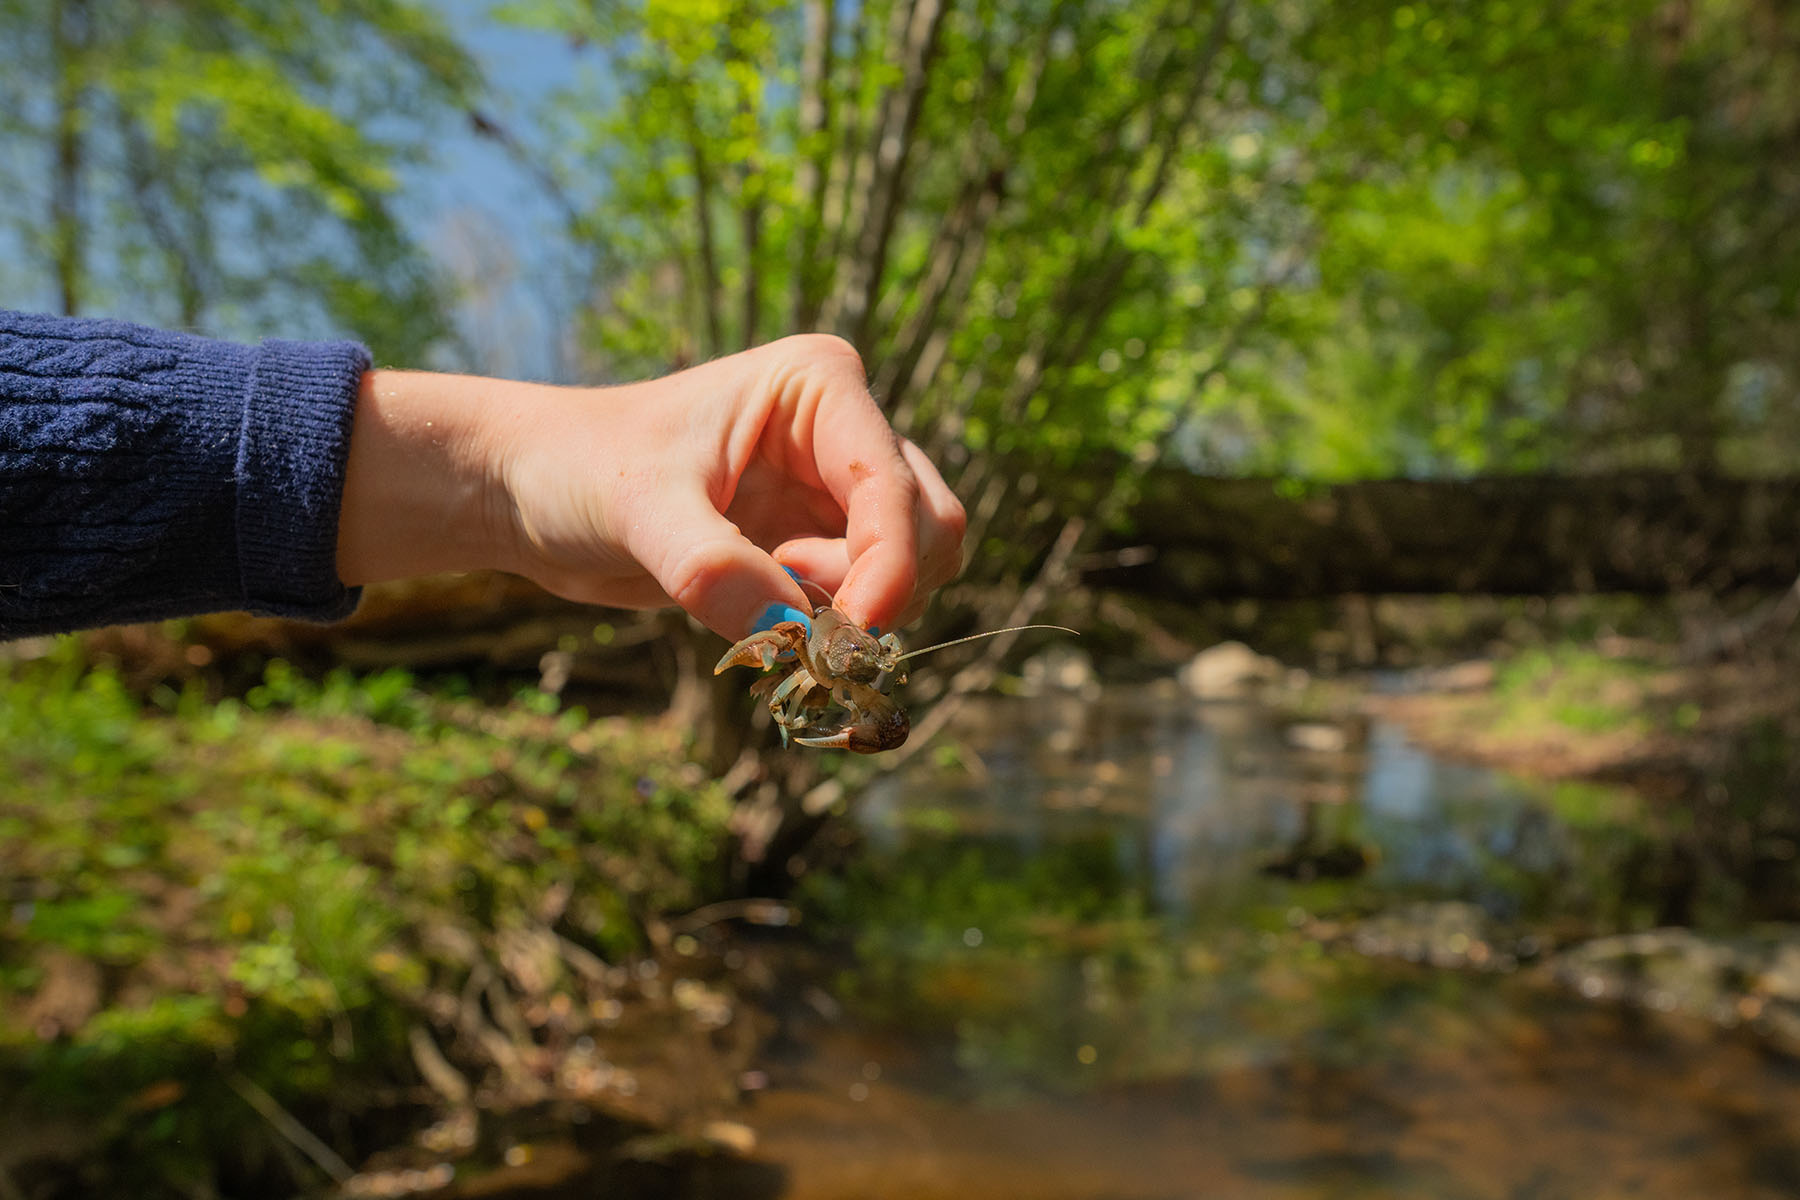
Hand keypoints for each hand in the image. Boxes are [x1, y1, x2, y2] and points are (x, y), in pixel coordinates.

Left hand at [336, 335, 966, 638]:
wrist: (532, 492)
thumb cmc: (578, 469)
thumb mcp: (638, 511)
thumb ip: (710, 569)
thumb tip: (786, 634)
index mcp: (820, 386)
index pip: (895, 486)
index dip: (891, 566)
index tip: (851, 636)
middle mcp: (845, 429)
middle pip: (932, 525)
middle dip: (880, 588)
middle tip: (796, 622)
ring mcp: (836, 486)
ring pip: (915, 565)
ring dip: (856, 610)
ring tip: (764, 602)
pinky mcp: (818, 538)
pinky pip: (867, 597)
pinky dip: (834, 627)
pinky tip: (763, 614)